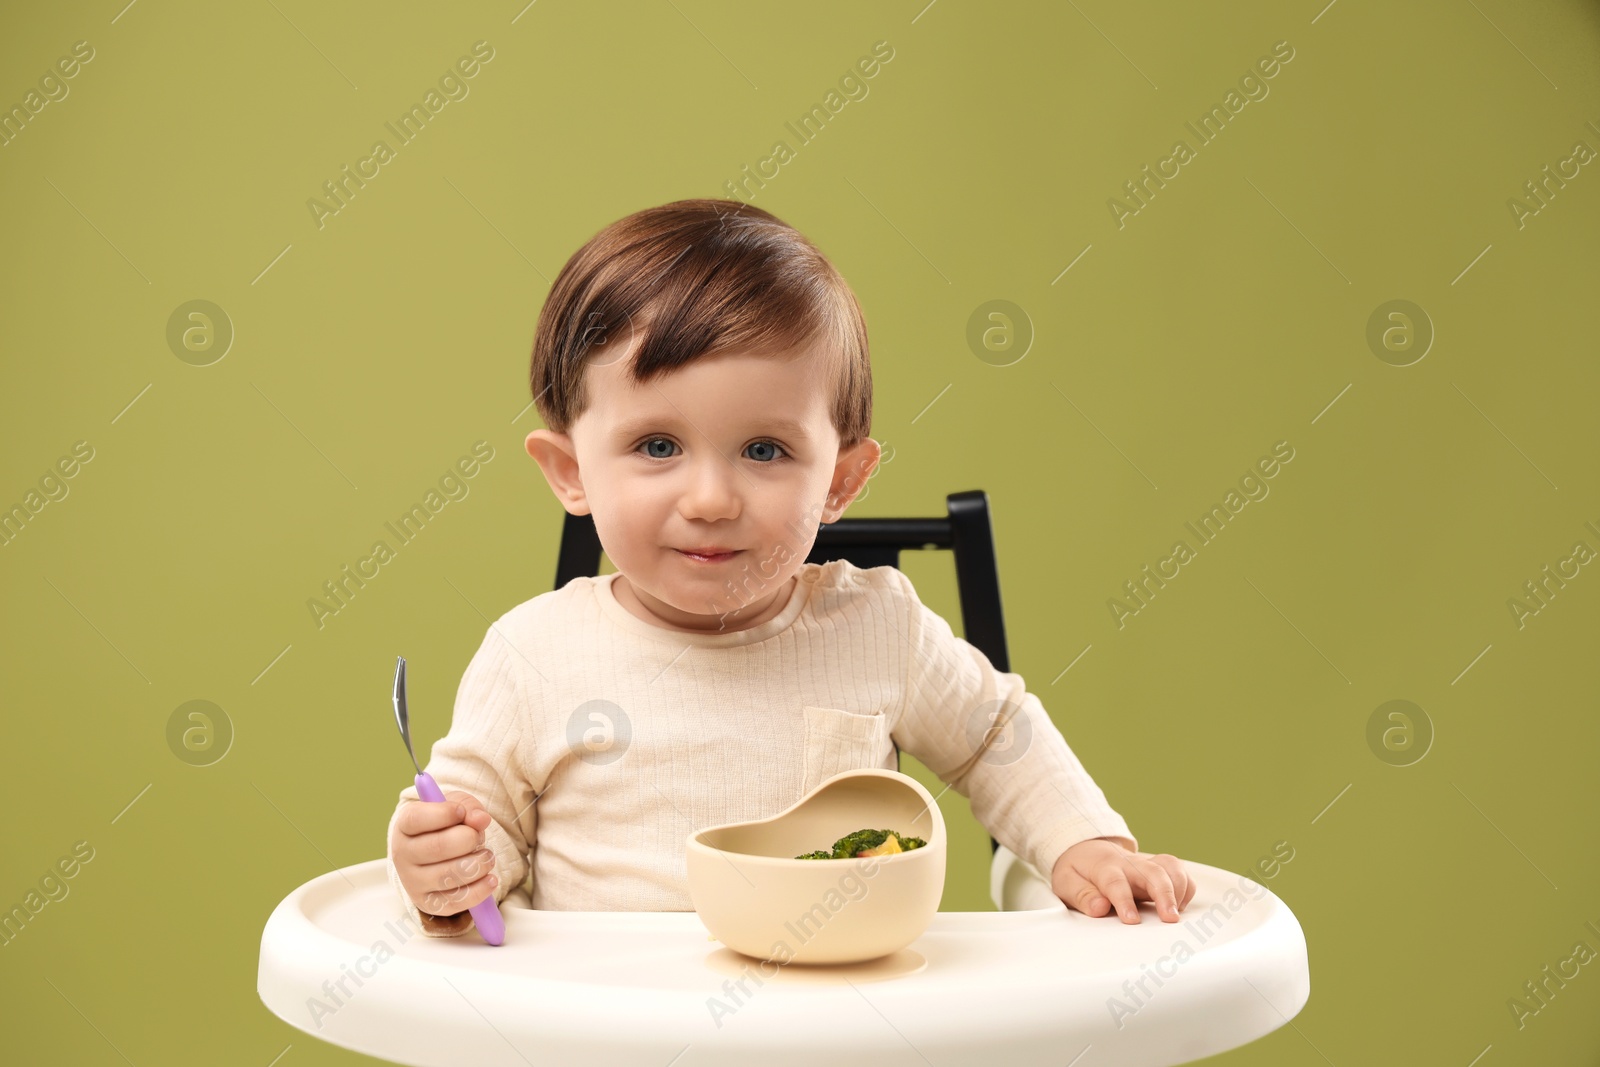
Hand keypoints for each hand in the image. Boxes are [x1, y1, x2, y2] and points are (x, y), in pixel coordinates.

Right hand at [389, 789, 498, 916]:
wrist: (434, 855)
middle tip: (478, 837)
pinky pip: (455, 902)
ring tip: (487, 856)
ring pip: (448, 877)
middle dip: (468, 839)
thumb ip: (469, 808)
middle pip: (437, 848)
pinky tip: (490, 879)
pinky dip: (479, 890)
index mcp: (404, 826)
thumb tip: (481, 820)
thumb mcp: (456, 808)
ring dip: (477, 865)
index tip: (461, 812)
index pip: (416, 819)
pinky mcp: (428, 904)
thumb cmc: (446, 825)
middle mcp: (402, 856)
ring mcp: (413, 882)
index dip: (443, 813)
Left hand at [1051, 838, 1194, 923]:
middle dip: (1165, 894)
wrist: (1086, 849)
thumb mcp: (1066, 882)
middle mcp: (1129, 863)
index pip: (1116, 882)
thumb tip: (1099, 908)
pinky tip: (1179, 905)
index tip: (1131, 920)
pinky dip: (1185, 886)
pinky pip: (1178, 870)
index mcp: (1104, 867)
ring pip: (1170, 866)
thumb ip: (1082, 896)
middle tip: (1170, 919)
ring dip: (1178, 888)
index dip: (1124, 901)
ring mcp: (1145, 864)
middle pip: (1153, 871)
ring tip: (1176, 913)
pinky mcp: (1157, 868)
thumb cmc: (1078, 870)